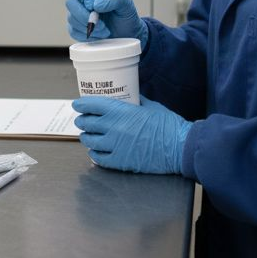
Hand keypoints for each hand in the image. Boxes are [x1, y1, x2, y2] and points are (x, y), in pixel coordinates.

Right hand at [65, 0, 148, 49]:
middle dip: (85, 15)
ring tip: (105, 29)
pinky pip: (74, 32)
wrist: (126, 34)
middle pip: (70, 2)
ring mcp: (77, 14)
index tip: (92, 5)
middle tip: (100, 23)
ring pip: (72, 19)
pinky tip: (99, 35)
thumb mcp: (126, 4)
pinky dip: (88, 35)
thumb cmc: (125, 16)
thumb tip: (96, 4)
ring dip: (89, 27)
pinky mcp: (76, 28)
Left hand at [72, 96, 190, 173]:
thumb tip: (131, 96)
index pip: (92, 105)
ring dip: (86, 137)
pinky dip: (94, 154)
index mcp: (121, 111)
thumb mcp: (151, 106)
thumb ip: (137, 101)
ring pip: (89, 141)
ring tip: (87, 135)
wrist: (179, 147)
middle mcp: (114, 128)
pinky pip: (98, 158)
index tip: (77, 104)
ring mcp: (115, 146)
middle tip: (82, 120)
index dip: (81, 104)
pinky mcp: (120, 161)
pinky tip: (95, 151)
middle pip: (87, 123)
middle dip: (82, 120)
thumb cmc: (168, 125)